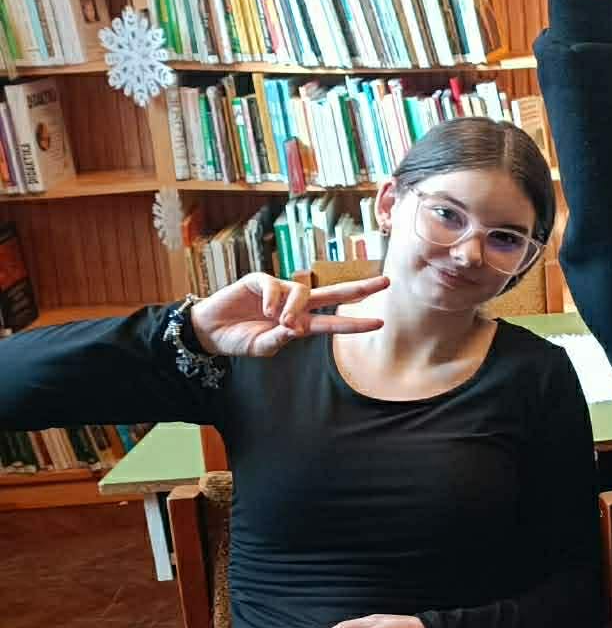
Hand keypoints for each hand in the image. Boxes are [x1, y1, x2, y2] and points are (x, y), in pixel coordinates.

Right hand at [189, 272, 388, 357]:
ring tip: (282, 321)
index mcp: (300, 322)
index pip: (333, 321)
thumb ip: (280, 338)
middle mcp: (295, 305)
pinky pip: (274, 284)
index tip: (380, 323)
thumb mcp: (262, 346)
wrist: (209, 331)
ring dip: (295, 307)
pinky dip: (273, 298)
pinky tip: (266, 310)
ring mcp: (279, 291)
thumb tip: (297, 327)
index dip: (355, 322)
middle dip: (360, 288)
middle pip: (334, 293)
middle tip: (386, 282)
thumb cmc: (239, 339)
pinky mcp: (259, 281)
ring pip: (302, 290)